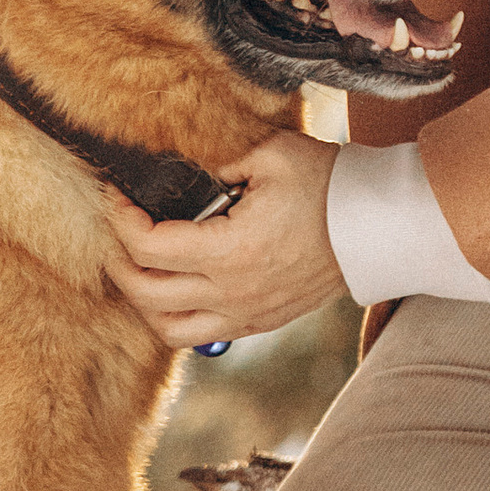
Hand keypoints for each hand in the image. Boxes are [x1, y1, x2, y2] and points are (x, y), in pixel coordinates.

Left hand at [103, 131, 342, 347]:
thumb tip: (180, 165)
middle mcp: (232, 291)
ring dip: (141, 301)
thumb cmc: (327, 185)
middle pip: (145, 292)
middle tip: (115, 230)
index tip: (116, 196)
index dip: (120, 219)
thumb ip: (219, 158)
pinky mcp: (259, 322)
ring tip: (136, 268)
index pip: (148, 246)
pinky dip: (173, 318)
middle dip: (117, 260)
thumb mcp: (271, 153)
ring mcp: (245, 313)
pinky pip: (199, 337)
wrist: (375, 227)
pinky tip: (172, 288)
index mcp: (230, 250)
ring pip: (166, 328)